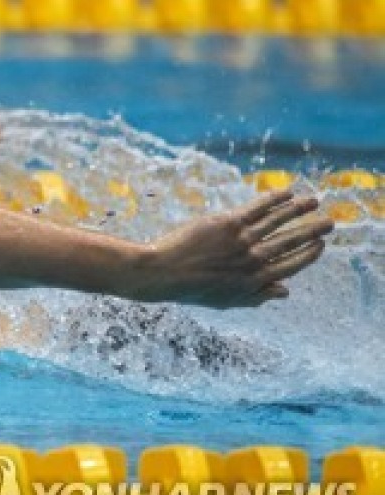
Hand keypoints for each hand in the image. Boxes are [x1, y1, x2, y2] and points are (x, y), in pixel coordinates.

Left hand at [134, 191, 333, 307]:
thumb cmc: (192, 289)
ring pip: (278, 221)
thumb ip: (258, 296)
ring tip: (313, 202)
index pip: (292, 265)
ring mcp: (243, 240)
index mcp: (256, 280)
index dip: (309, 255)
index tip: (321, 245)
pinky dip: (274, 200)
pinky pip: (258, 208)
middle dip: (313, 231)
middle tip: (330, 222)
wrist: (164, 273)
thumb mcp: (228, 300)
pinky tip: (287, 193)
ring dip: (299, 210)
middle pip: (291, 242)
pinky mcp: (229, 223)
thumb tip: (285, 292)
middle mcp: (254, 260)